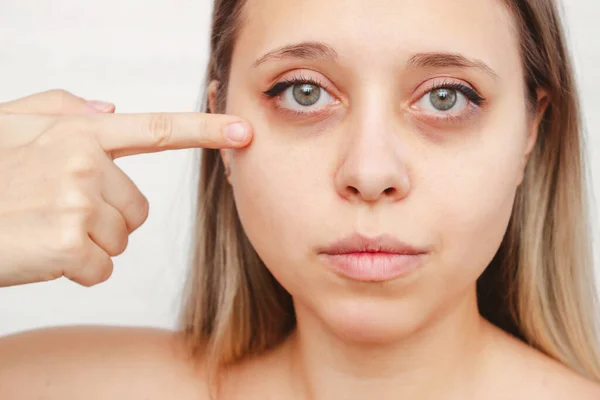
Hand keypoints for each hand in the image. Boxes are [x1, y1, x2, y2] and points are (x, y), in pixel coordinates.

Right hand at [0, 89, 251, 286]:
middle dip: (105, 218)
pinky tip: (40, 255)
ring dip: (87, 244)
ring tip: (42, 230)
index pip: (156, 130)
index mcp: (77, 133)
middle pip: (137, 209)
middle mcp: (83, 162)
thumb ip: (58, 110)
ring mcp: (75, 202)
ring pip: (120, 240)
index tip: (244, 132)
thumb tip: (109, 107)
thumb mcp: (7, 128)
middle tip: (56, 215)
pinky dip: (75, 270)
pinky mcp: (66, 244)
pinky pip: (100, 268)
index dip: (206, 130)